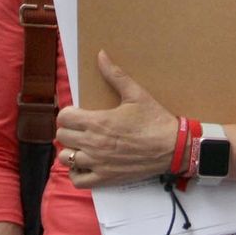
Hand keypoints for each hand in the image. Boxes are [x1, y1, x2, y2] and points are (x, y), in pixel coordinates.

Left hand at [53, 52, 179, 187]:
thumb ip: (115, 74)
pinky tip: (85, 164)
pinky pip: (77, 180)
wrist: (173, 148)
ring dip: (70, 151)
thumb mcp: (136, 94)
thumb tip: (101, 55)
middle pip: (61, 137)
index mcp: (98, 122)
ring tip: (82, 145)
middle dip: (68, 130)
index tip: (77, 114)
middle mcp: (93, 143)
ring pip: (65, 158)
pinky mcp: (105, 178)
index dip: (68, 114)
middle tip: (81, 128)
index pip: (63, 118)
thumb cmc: (155, 121)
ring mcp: (98, 163)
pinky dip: (77, 173)